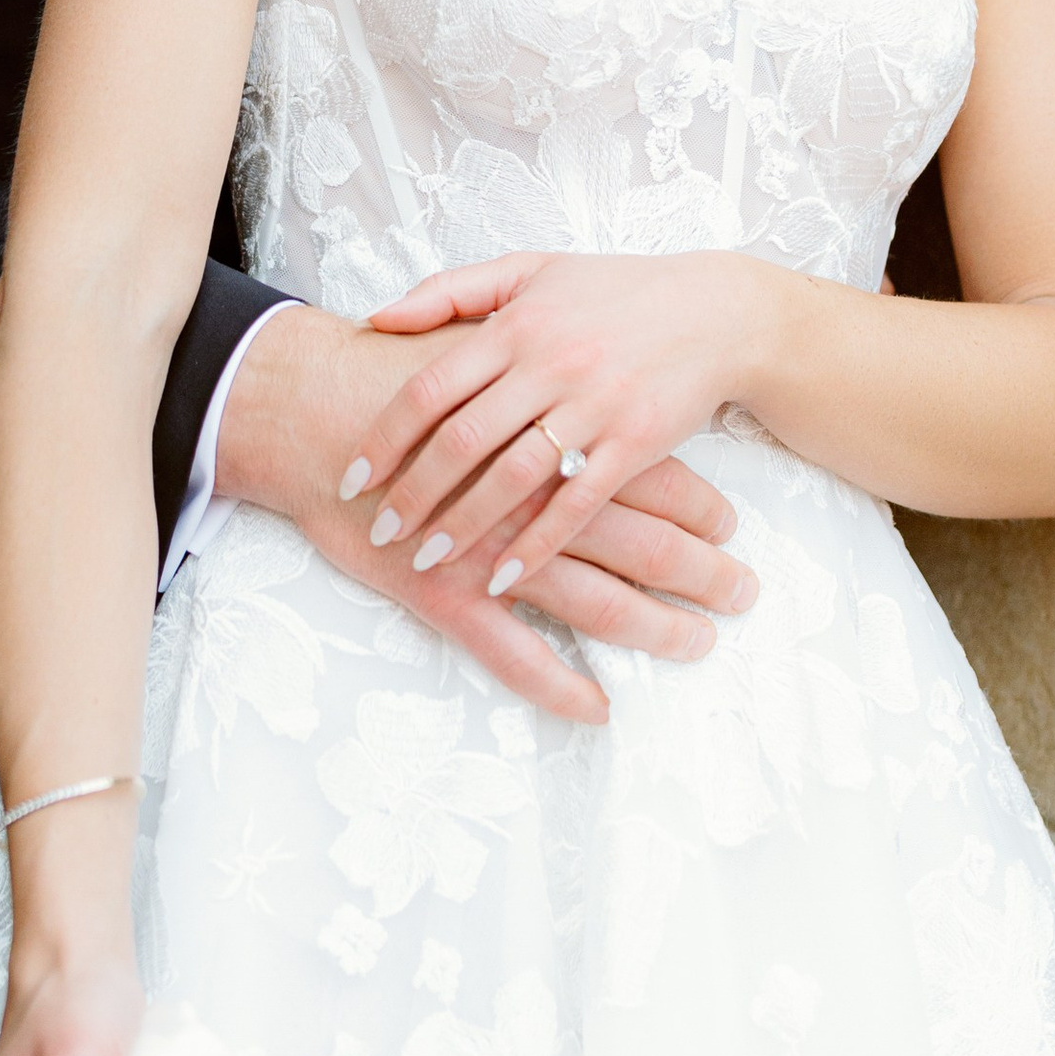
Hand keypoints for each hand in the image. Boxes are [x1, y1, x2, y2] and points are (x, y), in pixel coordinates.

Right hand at [216, 302, 754, 728]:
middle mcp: (533, 499)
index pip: (648, 476)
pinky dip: (557, 685)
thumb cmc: (392, 380)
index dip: (699, 507)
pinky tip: (597, 707)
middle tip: (745, 594)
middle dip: (701, 572)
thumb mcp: (479, 348)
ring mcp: (490, 554)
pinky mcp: (445, 597)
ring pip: (593, 600)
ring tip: (699, 643)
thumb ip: (539, 367)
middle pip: (641, 542)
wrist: (310, 412)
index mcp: (550, 436)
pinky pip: (511, 654)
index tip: (732, 529)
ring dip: (654, 626)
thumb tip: (596, 379)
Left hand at [351, 250, 774, 581]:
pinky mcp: (635, 443)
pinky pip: (577, 504)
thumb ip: (451, 290)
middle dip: (413, 493)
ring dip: (464, 525)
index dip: (385, 438)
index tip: (352, 478)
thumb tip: (377, 316)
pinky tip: (503, 575)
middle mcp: (549, 365)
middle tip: (380, 531)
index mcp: (514, 326)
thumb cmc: (616, 291)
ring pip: (513, 478)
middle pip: (462, 441)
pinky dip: (536, 545)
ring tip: (427, 559)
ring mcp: (593, 407)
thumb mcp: (531, 270)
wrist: (715, 312)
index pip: (431, 388)